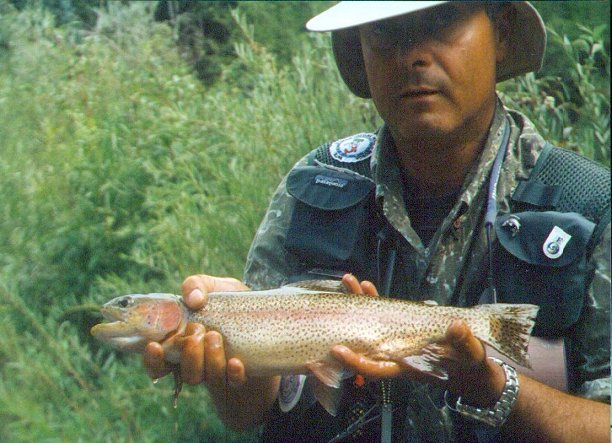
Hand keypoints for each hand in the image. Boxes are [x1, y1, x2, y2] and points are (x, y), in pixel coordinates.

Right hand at [143, 274, 249, 393]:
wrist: (270, 321)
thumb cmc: (233, 304)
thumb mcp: (217, 287)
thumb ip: (198, 285)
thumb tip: (193, 299)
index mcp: (183, 344)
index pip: (158, 362)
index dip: (153, 359)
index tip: (154, 346)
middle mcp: (198, 363)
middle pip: (184, 372)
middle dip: (189, 353)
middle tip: (198, 329)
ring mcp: (219, 372)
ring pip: (205, 379)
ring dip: (208, 360)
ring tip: (215, 336)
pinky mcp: (241, 376)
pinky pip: (233, 383)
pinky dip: (232, 374)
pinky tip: (236, 362)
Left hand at [333, 275, 505, 406]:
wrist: (472, 367)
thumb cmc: (470, 366)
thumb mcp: (470, 355)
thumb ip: (463, 342)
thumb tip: (456, 327)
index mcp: (409, 367)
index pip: (376, 368)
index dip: (356, 361)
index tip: (338, 349)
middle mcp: (397, 355)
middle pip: (364, 342)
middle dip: (347, 321)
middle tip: (338, 299)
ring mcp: (396, 341)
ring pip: (370, 326)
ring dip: (358, 304)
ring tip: (350, 281)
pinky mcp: (401, 330)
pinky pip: (381, 317)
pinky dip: (373, 302)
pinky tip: (368, 286)